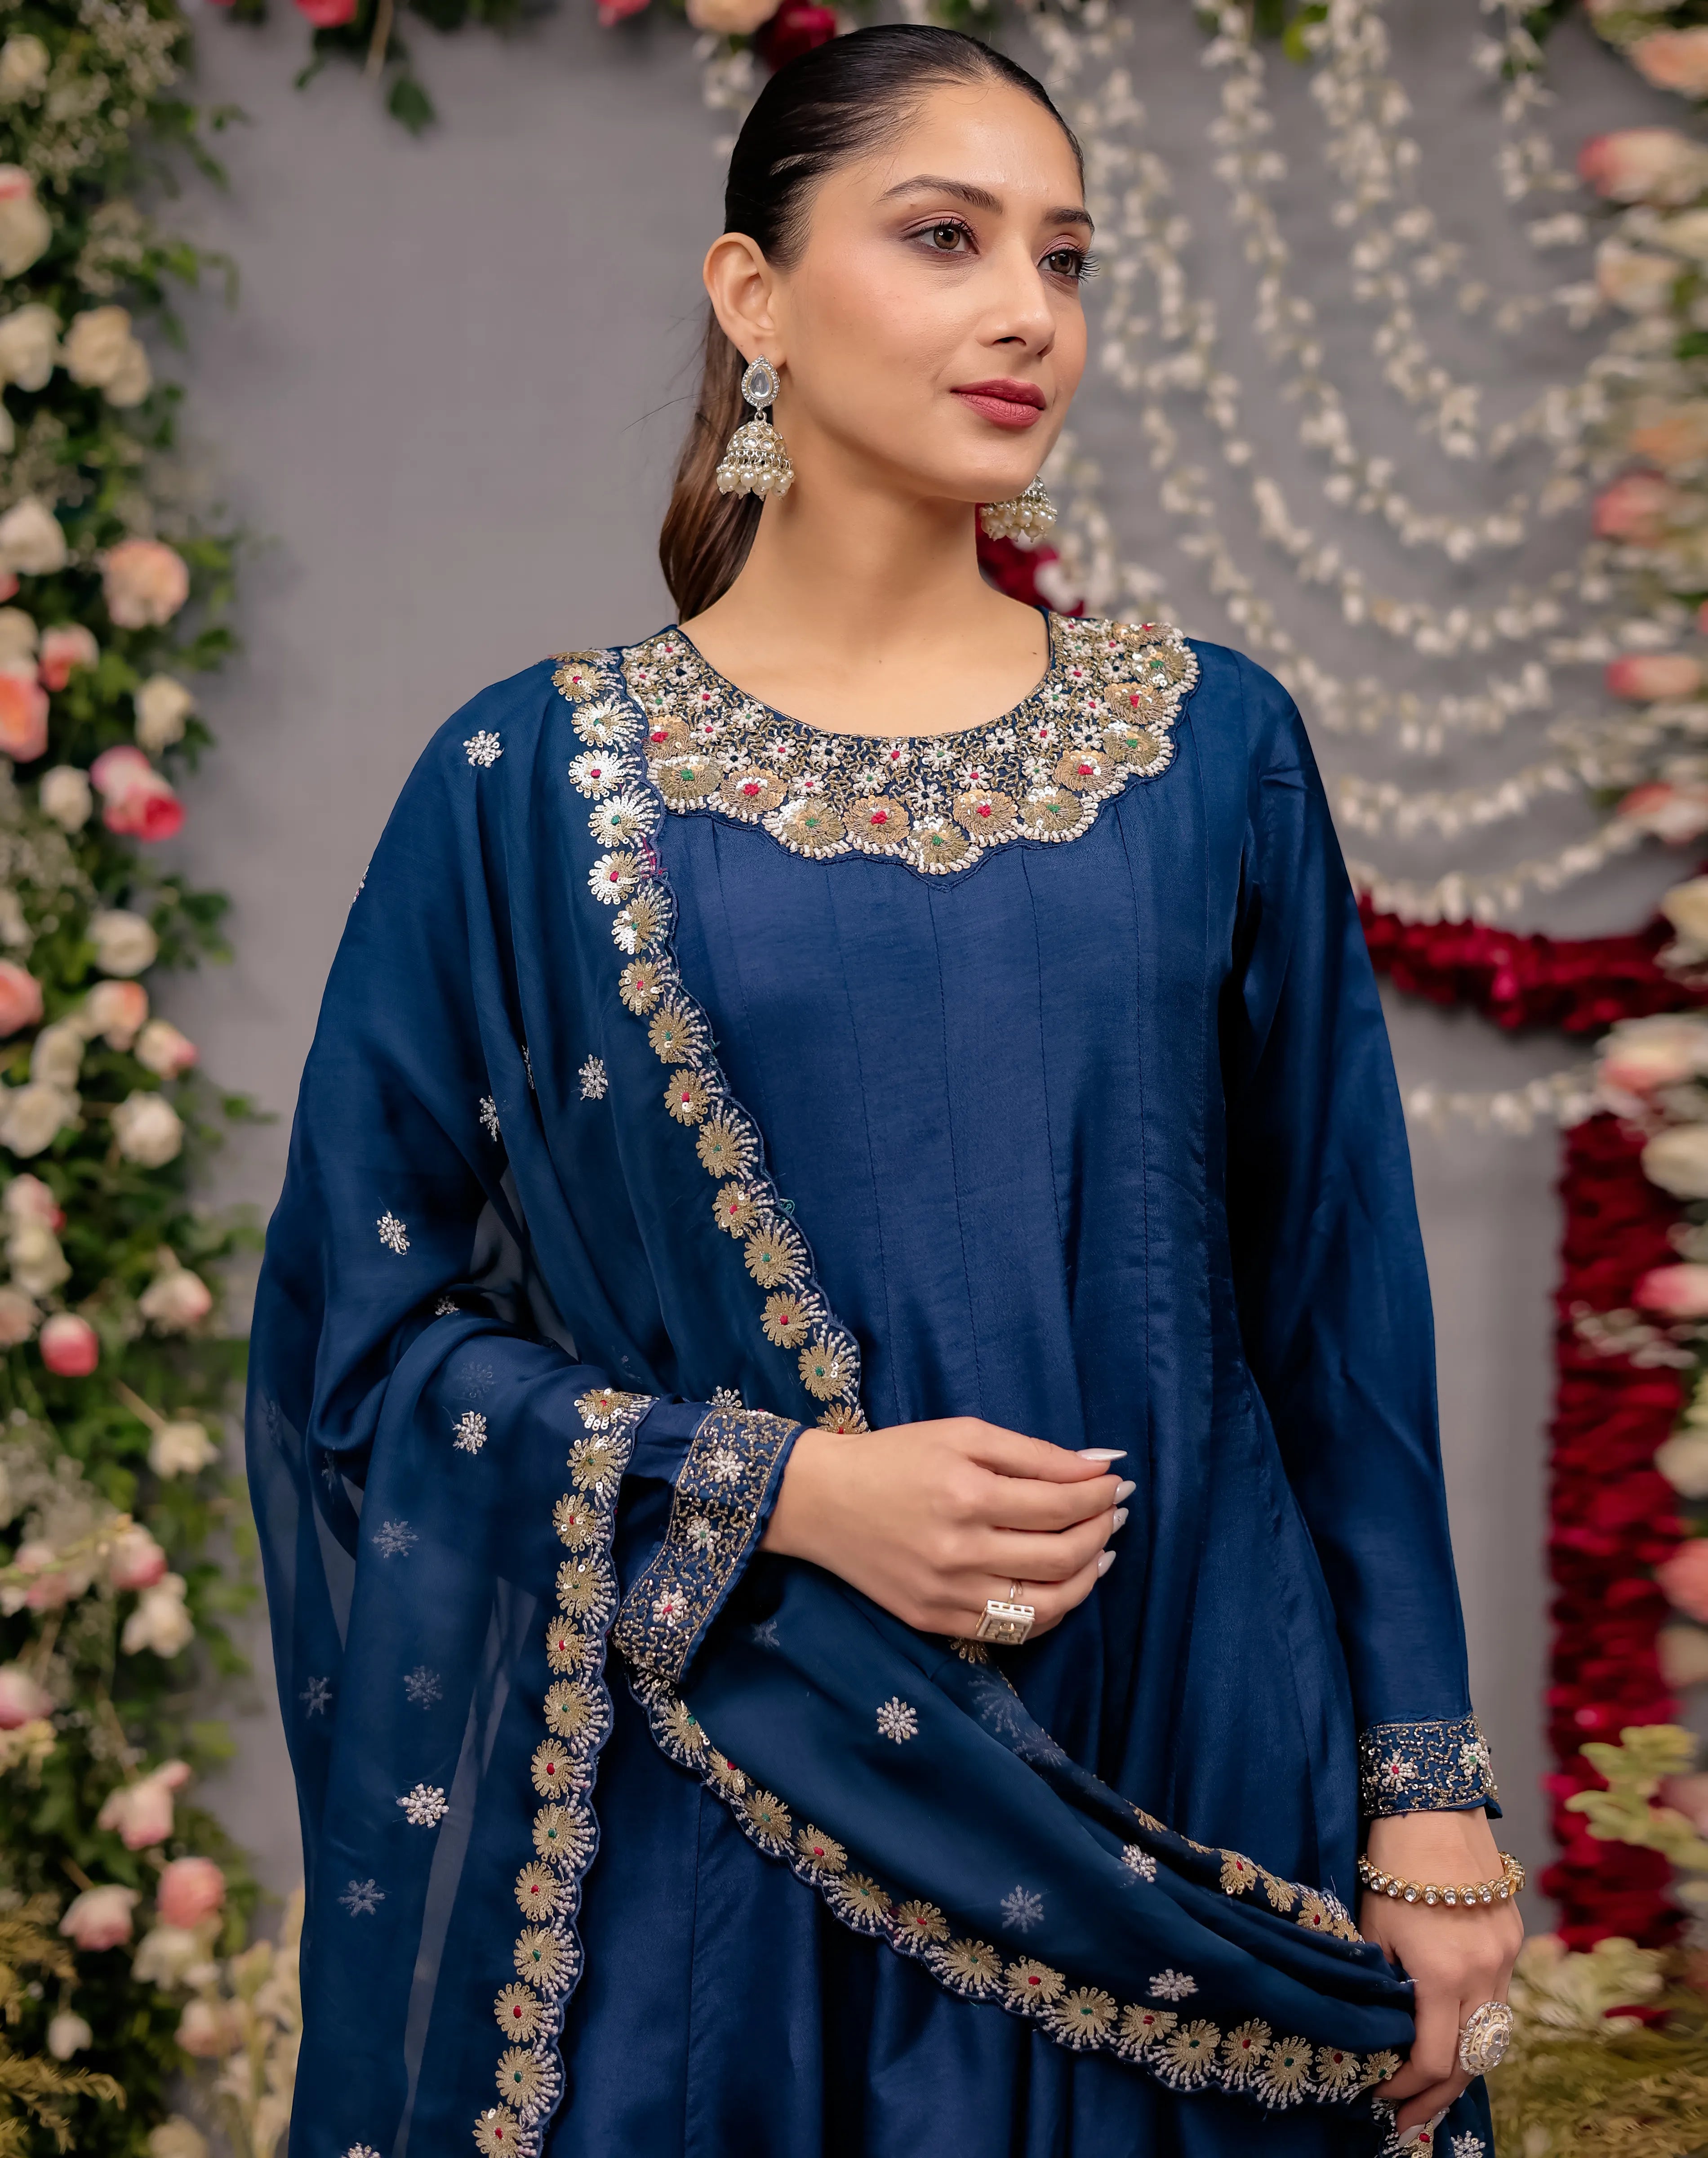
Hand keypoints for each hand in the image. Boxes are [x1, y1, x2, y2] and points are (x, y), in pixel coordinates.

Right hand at [760, 1416, 1126, 1636]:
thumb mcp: (961, 1434)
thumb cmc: (894, 1457)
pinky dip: (1050, 1612)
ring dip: (1087, 1578)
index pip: (1060, 1503)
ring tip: (1100, 1554)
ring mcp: (947, 1594)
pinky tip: (1060, 1586)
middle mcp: (959, 1551)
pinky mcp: (935, 1620)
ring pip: (1046, 1605)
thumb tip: (1099, 1465)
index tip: (1115, 1483)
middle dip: (1102, 1532)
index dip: (1099, 1494)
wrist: (820, 1501)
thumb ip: (1032, 1452)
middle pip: (1062, 1556)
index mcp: (966, 1495)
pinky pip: (1011, 1631)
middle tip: (1114, 1514)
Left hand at [1359, 1808, 1522, 2139]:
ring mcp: (1506, 1958)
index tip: (1378, 2094)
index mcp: (1445, 1975)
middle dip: (1437, 2097)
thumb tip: (1382, 2028)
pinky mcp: (1515, 1940)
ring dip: (1464, 2067)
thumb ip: (1384, 1982)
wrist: (1435, 1808)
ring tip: (1433, 2094)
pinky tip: (1456, 2038)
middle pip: (1470, 2060)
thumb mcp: (1375, 1928)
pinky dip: (1478, 2028)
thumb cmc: (1392, 1864)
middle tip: (1409, 2122)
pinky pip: (1501, 2001)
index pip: (1432, 2058)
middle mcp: (1485, 1974)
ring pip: (1492, 2035)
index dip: (1404, 2086)